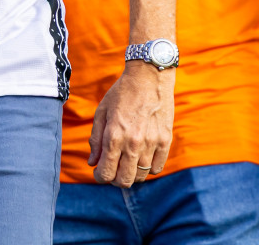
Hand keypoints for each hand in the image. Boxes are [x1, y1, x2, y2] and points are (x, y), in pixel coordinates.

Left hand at [88, 63, 173, 186]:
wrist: (149, 77)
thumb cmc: (122, 93)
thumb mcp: (102, 112)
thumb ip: (95, 139)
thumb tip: (92, 162)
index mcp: (114, 136)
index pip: (106, 172)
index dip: (100, 177)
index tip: (98, 172)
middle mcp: (133, 143)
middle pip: (124, 180)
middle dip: (115, 180)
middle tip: (112, 170)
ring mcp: (151, 143)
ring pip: (141, 176)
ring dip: (132, 174)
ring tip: (127, 163)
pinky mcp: (165, 140)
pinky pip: (157, 168)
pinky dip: (148, 168)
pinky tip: (142, 158)